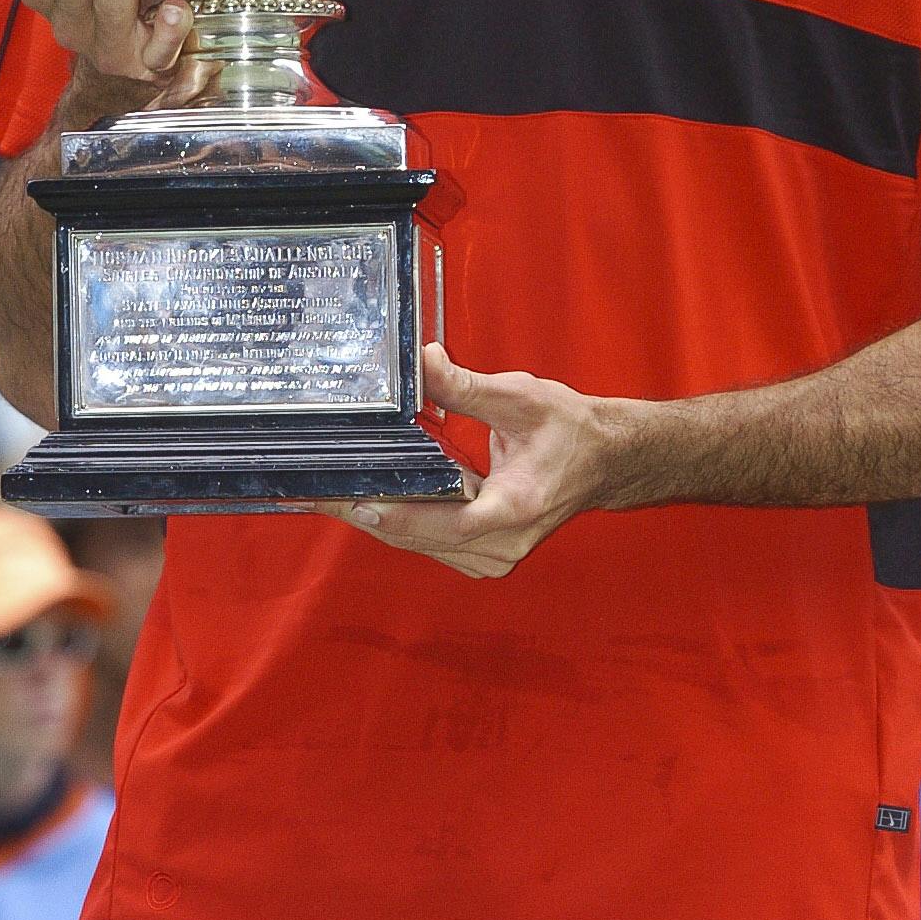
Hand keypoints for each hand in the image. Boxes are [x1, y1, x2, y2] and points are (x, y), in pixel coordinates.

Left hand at [327, 345, 615, 577]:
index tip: (344, 494)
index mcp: (512, 509)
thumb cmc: (570, 430)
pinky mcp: (485, 555)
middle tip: (315, 488)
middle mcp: (501, 545)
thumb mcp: (520, 398)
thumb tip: (421, 363)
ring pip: (418, 543)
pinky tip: (373, 498)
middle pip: (415, 536)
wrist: (605, 461)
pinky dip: (402, 521)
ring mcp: (493, 557)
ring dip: (379, 518)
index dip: (385, 509)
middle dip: (366, 510)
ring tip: (331, 492)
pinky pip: (430, 542)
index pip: (435, 521)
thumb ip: (466, 387)